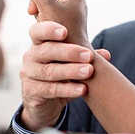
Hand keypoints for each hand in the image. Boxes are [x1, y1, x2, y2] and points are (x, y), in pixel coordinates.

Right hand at [18, 0, 109, 129]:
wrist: (43, 103)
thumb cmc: (58, 76)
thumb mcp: (69, 64)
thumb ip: (84, 56)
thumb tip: (106, 54)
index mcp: (38, 44)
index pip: (38, 32)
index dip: (49, 29)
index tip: (65, 31)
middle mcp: (30, 56)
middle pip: (47, 51)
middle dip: (69, 52)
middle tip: (88, 55)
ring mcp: (28, 74)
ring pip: (50, 71)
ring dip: (71, 71)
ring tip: (89, 71)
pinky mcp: (31, 92)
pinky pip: (50, 89)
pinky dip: (68, 89)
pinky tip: (82, 89)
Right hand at [20, 0, 88, 47]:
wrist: (76, 60)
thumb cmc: (65, 33)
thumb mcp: (48, 6)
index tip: (34, 12)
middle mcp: (74, 1)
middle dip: (39, 10)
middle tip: (41, 20)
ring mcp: (71, 14)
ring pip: (46, 12)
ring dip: (42, 21)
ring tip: (50, 31)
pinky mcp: (67, 26)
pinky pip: (50, 23)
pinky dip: (47, 29)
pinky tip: (51, 37)